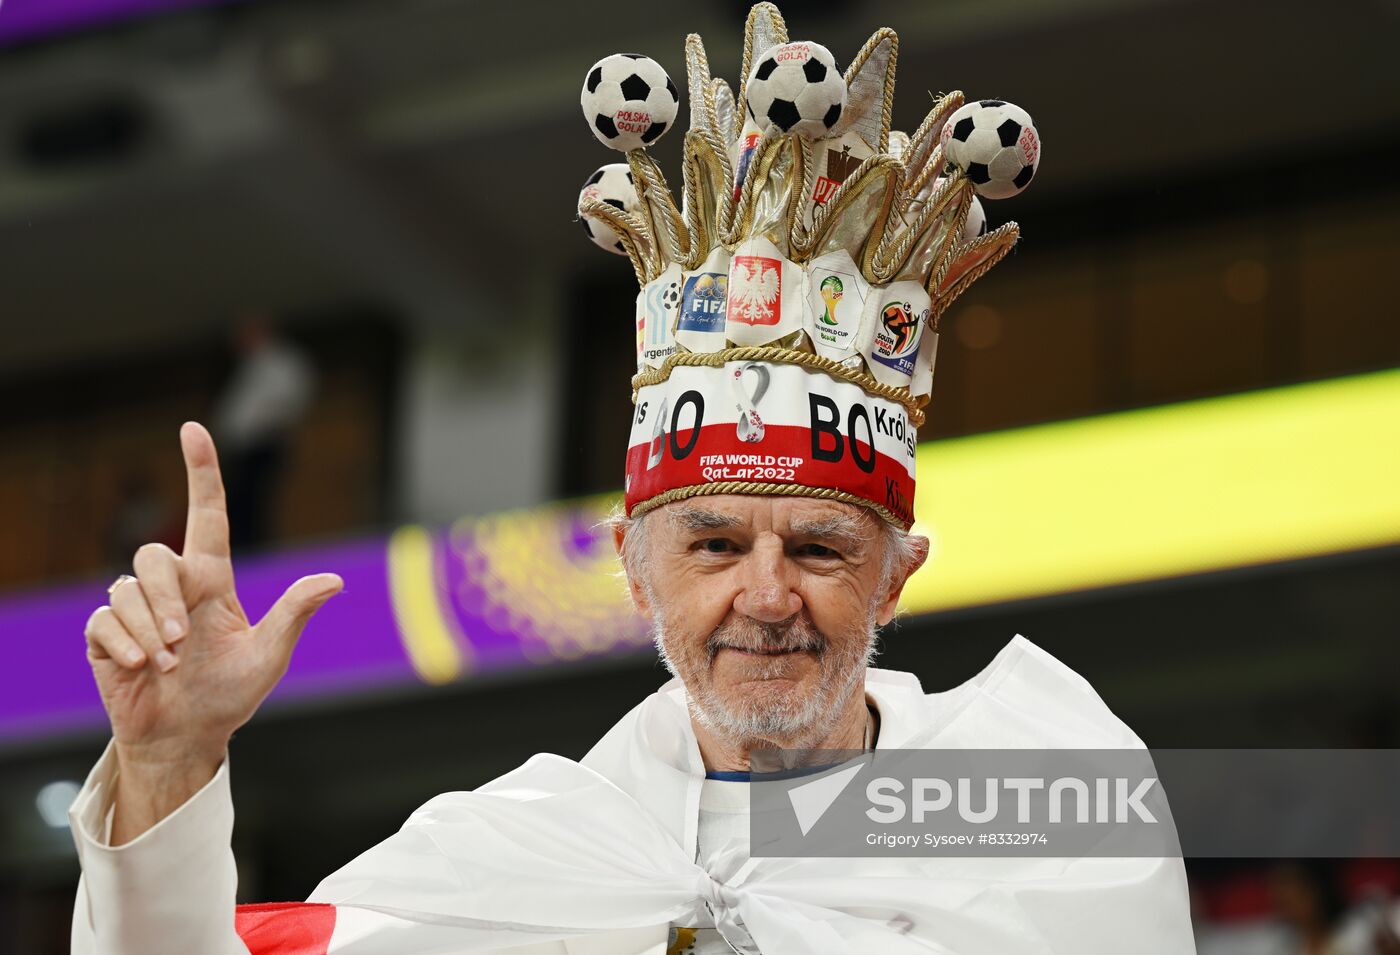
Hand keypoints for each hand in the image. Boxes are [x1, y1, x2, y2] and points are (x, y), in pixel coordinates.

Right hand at [84, 422, 340, 839]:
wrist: (188, 737)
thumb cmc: (232, 694)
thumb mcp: (270, 655)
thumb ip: (294, 614)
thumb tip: (334, 580)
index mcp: (212, 581)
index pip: (208, 515)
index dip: (202, 471)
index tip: (194, 428)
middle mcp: (173, 587)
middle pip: (152, 555)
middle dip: (165, 599)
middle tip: (183, 644)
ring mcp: (136, 610)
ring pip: (126, 590)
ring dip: (150, 629)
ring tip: (168, 665)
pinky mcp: (106, 635)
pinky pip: (104, 621)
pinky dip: (125, 645)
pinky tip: (141, 669)